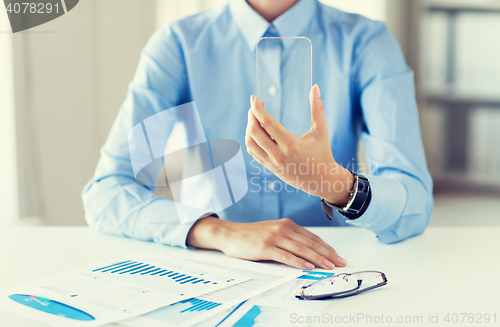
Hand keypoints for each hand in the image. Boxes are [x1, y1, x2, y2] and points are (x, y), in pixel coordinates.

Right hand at [186, 217, 346, 269]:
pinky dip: (299, 262)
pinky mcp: (265, 246)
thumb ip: (288, 238)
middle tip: (340, 262)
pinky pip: (286, 256)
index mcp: (287, 224)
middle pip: (310, 243)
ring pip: (301, 249)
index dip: (326, 247)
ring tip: (329, 266)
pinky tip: (308, 266)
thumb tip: (307, 251)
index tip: (337, 255)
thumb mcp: (273, 232)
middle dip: (327, 253)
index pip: (312, 237)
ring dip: (318, 258)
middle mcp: (283, 228)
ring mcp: (274, 237)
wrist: (230, 234)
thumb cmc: (251, 235)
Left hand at [245, 85, 353, 205]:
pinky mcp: (270, 167)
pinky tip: (255, 130)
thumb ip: (318, 108)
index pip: (267, 123)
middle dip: (251, 115)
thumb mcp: (321, 131)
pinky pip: (253, 152)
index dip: (258, 109)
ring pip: (251, 143)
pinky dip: (251, 139)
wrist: (321, 180)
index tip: (254, 97)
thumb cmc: (322, 153)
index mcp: (291, 144)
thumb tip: (315, 87)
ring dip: (249, 127)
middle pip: (255, 132)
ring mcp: (272, 163)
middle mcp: (278, 155)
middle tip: (255, 104)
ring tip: (255, 116)